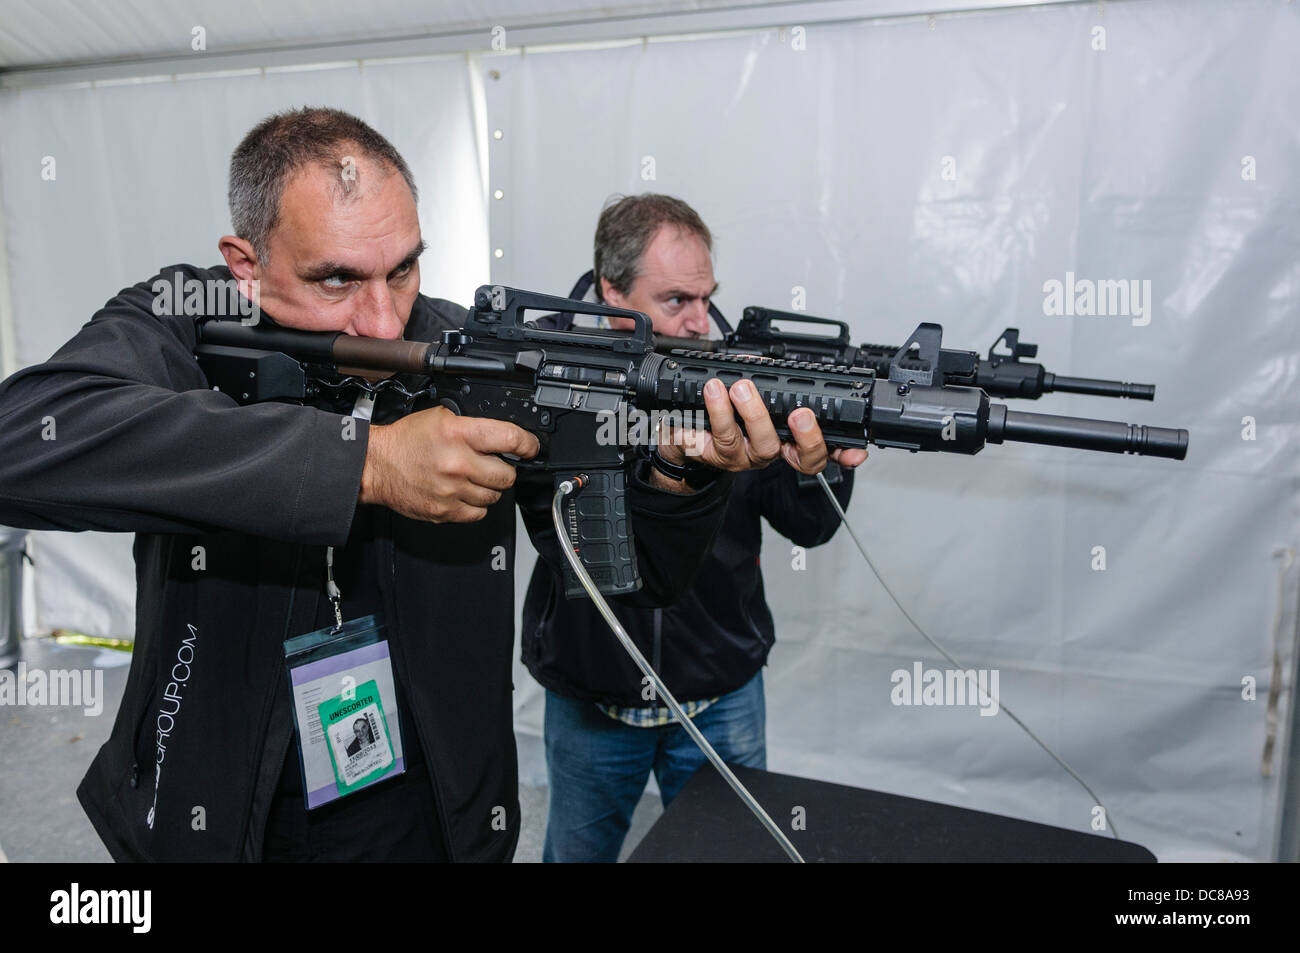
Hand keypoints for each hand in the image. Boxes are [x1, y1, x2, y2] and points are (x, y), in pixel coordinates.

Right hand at [360, 406, 539, 521]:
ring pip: (494, 496)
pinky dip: (476, 505)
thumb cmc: (407, 441)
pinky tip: (464, 493)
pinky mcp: (445, 512)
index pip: (510, 439)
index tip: (529, 448)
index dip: (527, 444)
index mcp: (459, 434)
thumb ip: (473, 425)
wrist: (376, 466)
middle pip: (507, 475)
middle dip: (505, 469)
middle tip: (493, 464)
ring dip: (489, 488)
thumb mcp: (441, 417)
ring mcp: (452, 490)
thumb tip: (503, 434)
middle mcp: (458, 463)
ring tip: (473, 478)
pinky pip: (478, 513)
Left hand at [656, 378, 867, 476]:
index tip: (854, 451)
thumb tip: (763, 362)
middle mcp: (767, 451)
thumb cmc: (724, 416)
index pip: (819, 452)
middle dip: (803, 434)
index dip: (840, 454)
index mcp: (784, 439)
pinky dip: (714, 411)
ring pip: (755, 443)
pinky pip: (716, 436)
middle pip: (796, 454)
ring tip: (736, 387)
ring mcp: (742, 456)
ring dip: (748, 413)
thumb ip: (764, 379)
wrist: (684, 438)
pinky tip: (709, 394)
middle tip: (799, 412)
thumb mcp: (752, 397)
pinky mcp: (714, 454)